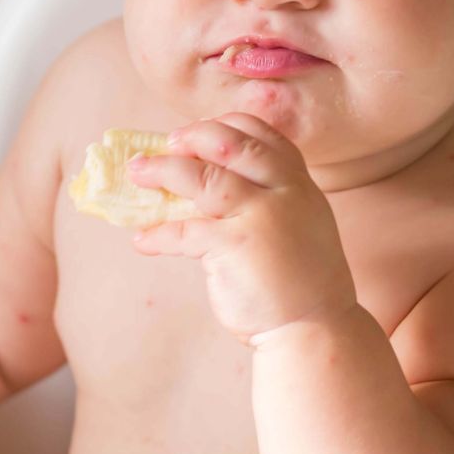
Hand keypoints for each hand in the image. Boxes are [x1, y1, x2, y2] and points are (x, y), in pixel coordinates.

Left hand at [125, 112, 357, 346]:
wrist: (315, 329)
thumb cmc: (298, 279)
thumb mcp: (299, 222)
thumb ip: (267, 196)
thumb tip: (204, 177)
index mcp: (298, 183)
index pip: (261, 133)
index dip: (224, 125)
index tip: (197, 131)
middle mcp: (283, 192)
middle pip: (230, 143)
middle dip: (191, 137)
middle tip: (166, 145)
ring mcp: (259, 217)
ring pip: (203, 177)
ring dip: (162, 170)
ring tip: (138, 173)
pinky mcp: (234, 247)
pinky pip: (184, 230)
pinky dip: (157, 234)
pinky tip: (142, 240)